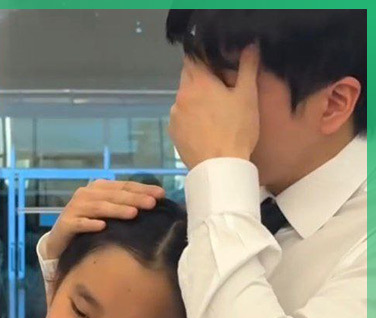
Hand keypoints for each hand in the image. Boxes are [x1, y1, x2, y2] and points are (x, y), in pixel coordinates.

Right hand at [42, 180, 165, 259]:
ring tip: (133, 214)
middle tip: (152, 204)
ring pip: (99, 207)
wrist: (59, 241)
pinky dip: (91, 224)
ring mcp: (74, 208)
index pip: (124, 186)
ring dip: (116, 210)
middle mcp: (85, 194)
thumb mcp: (106, 212)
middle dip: (134, 198)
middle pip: (113, 195)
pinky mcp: (66, 224)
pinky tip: (102, 227)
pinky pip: (80, 223)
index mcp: (98, 188)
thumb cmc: (88, 225)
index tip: (161, 195)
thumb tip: (154, 203)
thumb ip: (123, 205)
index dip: (142, 189)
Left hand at [169, 44, 260, 168]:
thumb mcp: (247, 95)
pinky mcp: (173, 132)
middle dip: (203, 78)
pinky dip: (191, 115)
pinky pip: (182, 116)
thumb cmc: (237, 128)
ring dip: (197, 98)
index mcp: (197, 83)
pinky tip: (207, 125)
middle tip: (222, 87)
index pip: (191, 58)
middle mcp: (180, 96)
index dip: (202, 56)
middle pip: (188, 78)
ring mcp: (174, 115)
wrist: (220, 165)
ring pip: (185, 98)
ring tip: (216, 110)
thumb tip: (250, 45)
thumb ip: (247, 67)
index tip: (215, 61)